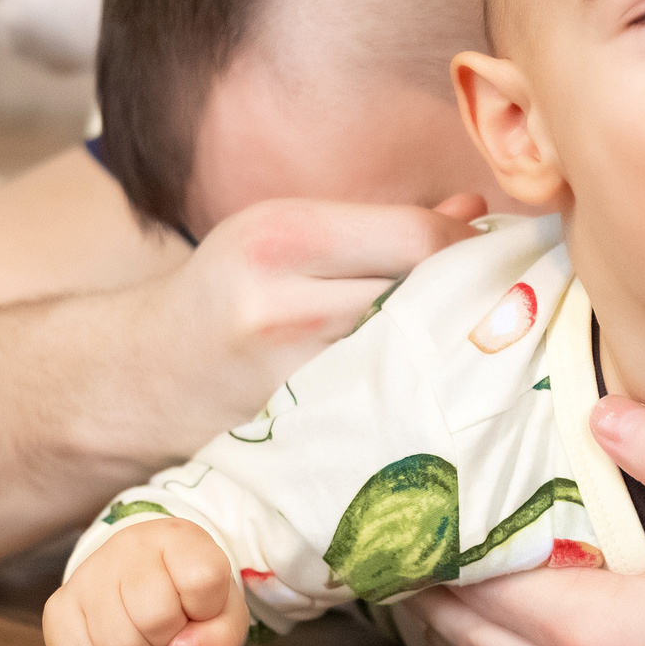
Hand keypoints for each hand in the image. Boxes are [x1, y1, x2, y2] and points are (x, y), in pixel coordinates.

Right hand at [43, 516, 247, 645]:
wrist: (143, 586)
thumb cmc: (188, 599)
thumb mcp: (223, 614)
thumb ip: (221, 636)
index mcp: (178, 537)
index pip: (202, 578)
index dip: (206, 607)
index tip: (199, 603)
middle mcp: (128, 545)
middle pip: (156, 617)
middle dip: (169, 637)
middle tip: (168, 627)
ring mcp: (88, 574)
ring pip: (118, 645)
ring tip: (144, 637)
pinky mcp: (58, 606)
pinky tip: (116, 644)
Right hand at [133, 194, 485, 437]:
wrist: (140, 379)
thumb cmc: (227, 294)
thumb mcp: (289, 235)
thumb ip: (383, 226)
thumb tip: (475, 213)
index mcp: (284, 236)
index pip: (420, 238)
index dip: (472, 249)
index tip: (497, 258)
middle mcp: (285, 304)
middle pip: (424, 298)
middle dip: (470, 301)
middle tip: (504, 306)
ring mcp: (292, 377)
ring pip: (415, 357)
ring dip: (453, 351)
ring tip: (471, 345)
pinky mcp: (300, 432)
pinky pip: (389, 405)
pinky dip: (418, 394)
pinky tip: (431, 389)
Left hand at [408, 394, 644, 645]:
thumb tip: (598, 413)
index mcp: (611, 635)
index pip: (482, 589)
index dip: (439, 547)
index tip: (417, 501)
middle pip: (469, 643)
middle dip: (435, 588)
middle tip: (415, 530)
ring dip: (461, 636)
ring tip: (444, 576)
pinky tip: (503, 641)